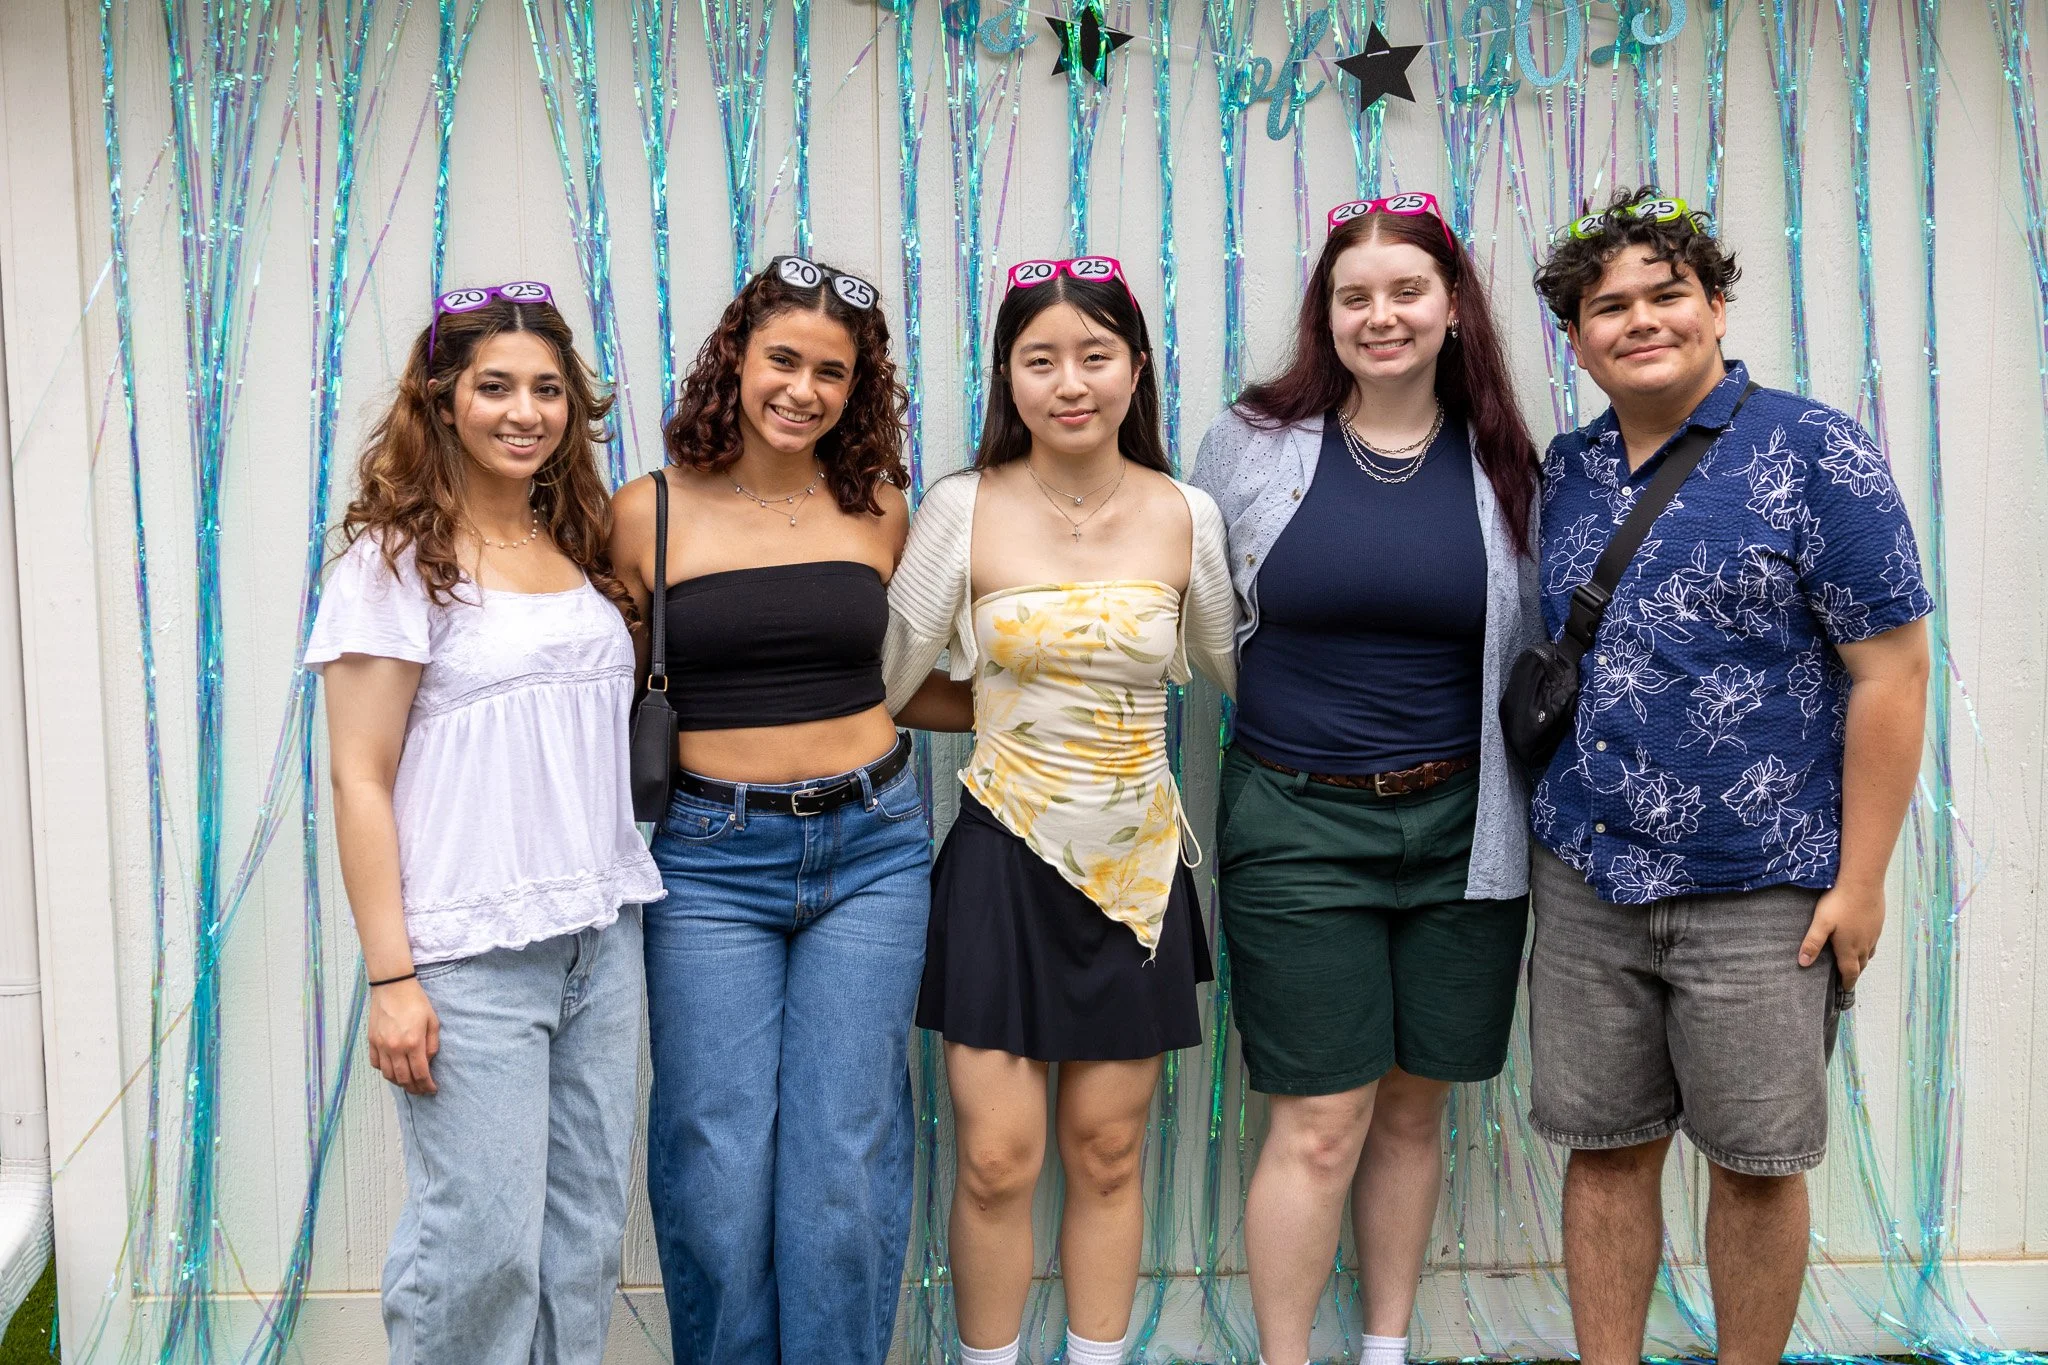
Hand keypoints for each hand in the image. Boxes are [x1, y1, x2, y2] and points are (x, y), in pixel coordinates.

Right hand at [368, 978, 440, 1094]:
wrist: (393, 987)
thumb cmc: (416, 1002)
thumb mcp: (433, 1021)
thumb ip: (432, 1045)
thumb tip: (428, 1062)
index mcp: (413, 1043)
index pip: (420, 1074)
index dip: (427, 1085)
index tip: (432, 1089)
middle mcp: (396, 1048)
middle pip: (403, 1079)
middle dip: (414, 1088)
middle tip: (421, 1090)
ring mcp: (381, 1045)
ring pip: (388, 1075)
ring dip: (399, 1083)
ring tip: (408, 1083)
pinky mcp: (371, 1041)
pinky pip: (376, 1064)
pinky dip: (385, 1071)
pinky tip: (393, 1070)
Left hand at [1798, 882, 1885, 988]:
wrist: (1863, 882)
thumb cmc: (1839, 903)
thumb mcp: (1821, 923)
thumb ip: (1812, 943)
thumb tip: (1803, 963)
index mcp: (1849, 948)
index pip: (1850, 972)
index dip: (1847, 982)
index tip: (1844, 989)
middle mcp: (1864, 944)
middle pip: (1861, 964)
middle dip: (1854, 972)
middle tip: (1847, 977)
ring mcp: (1873, 933)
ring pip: (1869, 953)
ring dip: (1862, 959)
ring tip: (1854, 961)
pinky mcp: (1878, 922)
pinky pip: (1874, 940)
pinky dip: (1868, 945)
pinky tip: (1862, 938)